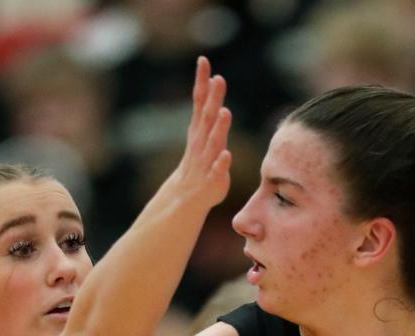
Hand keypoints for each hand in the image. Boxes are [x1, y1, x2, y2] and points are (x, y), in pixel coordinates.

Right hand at [172, 56, 231, 208]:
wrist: (188, 196)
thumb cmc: (200, 161)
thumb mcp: (202, 133)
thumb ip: (209, 108)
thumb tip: (214, 80)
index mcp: (199, 129)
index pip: (199, 101)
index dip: (201, 81)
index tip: (203, 60)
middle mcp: (201, 142)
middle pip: (207, 117)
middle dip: (213, 99)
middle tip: (219, 79)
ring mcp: (206, 160)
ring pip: (213, 142)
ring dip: (219, 128)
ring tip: (225, 112)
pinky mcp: (213, 179)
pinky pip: (217, 170)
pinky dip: (221, 163)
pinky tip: (227, 154)